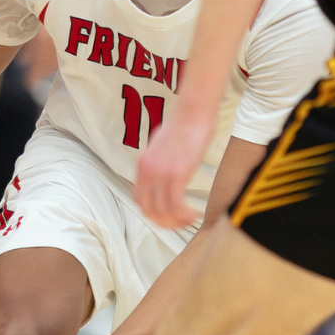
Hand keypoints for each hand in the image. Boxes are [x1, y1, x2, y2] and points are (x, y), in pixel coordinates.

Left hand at [135, 104, 213, 228]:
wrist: (193, 112)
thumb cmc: (183, 125)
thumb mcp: (161, 145)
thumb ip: (158, 162)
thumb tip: (165, 173)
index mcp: (142, 165)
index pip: (140, 201)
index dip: (154, 214)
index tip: (169, 216)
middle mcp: (147, 171)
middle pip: (149, 211)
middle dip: (166, 223)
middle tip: (181, 222)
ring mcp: (160, 174)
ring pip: (163, 212)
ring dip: (177, 222)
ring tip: (190, 219)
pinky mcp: (176, 174)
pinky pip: (176, 206)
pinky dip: (185, 215)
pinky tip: (194, 213)